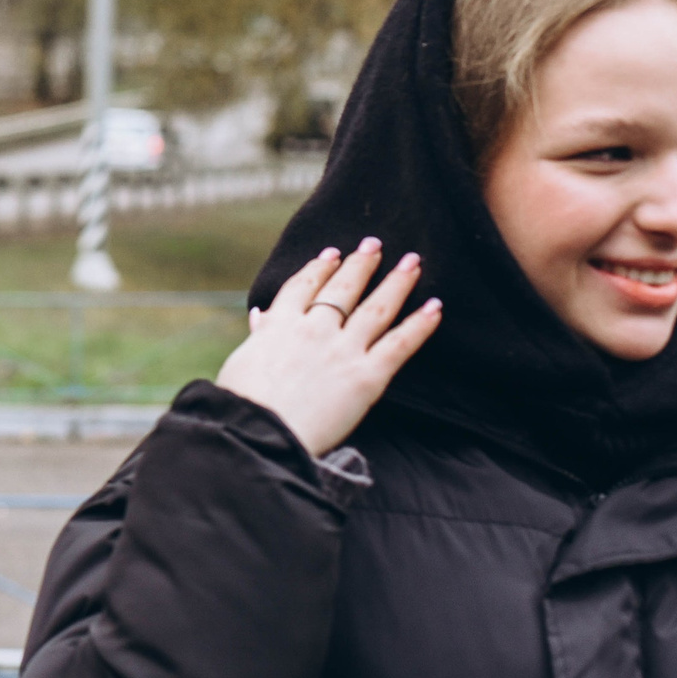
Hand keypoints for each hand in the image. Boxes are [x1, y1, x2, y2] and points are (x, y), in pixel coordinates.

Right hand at [214, 238, 442, 457]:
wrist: (259, 432)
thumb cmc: (242, 403)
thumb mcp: (241, 362)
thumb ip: (259, 335)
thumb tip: (259, 315)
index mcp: (279, 325)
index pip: (303, 286)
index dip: (319, 268)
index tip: (332, 254)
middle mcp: (314, 329)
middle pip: (343, 288)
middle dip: (361, 264)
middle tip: (375, 245)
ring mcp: (343, 350)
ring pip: (376, 308)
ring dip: (397, 282)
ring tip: (412, 263)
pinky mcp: (367, 376)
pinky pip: (400, 344)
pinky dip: (420, 325)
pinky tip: (435, 307)